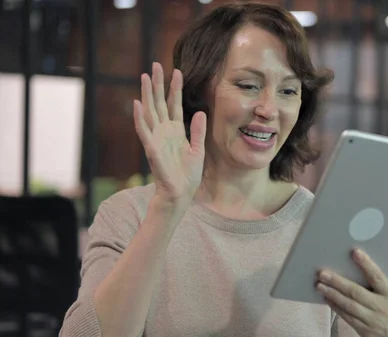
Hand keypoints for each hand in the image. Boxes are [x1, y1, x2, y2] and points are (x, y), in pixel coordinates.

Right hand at [133, 62, 206, 208]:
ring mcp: (156, 138)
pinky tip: (137, 103)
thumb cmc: (187, 174)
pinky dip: (139, 117)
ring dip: (147, 94)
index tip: (177, 70)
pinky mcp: (151, 148)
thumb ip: (198, 131)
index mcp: (176, 130)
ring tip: (144, 77)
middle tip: (155, 65)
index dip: (175, 88)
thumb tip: (201, 112)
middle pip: (159, 102)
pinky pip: (144, 130)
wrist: (180, 193)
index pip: (174, 104)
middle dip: (157, 84)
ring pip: (150, 111)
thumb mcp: (198, 149)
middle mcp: (164, 131)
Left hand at [316, 249, 387, 336]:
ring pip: (348, 305)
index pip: (377, 276)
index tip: (355, 252)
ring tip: (319, 285)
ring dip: (332, 294)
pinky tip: (328, 299)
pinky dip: (336, 307)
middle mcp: (382, 307)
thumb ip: (379, 289)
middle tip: (322, 273)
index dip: (366, 264)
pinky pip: (347, 317)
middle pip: (356, 292)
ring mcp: (373, 320)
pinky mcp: (365, 331)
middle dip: (337, 281)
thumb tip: (358, 272)